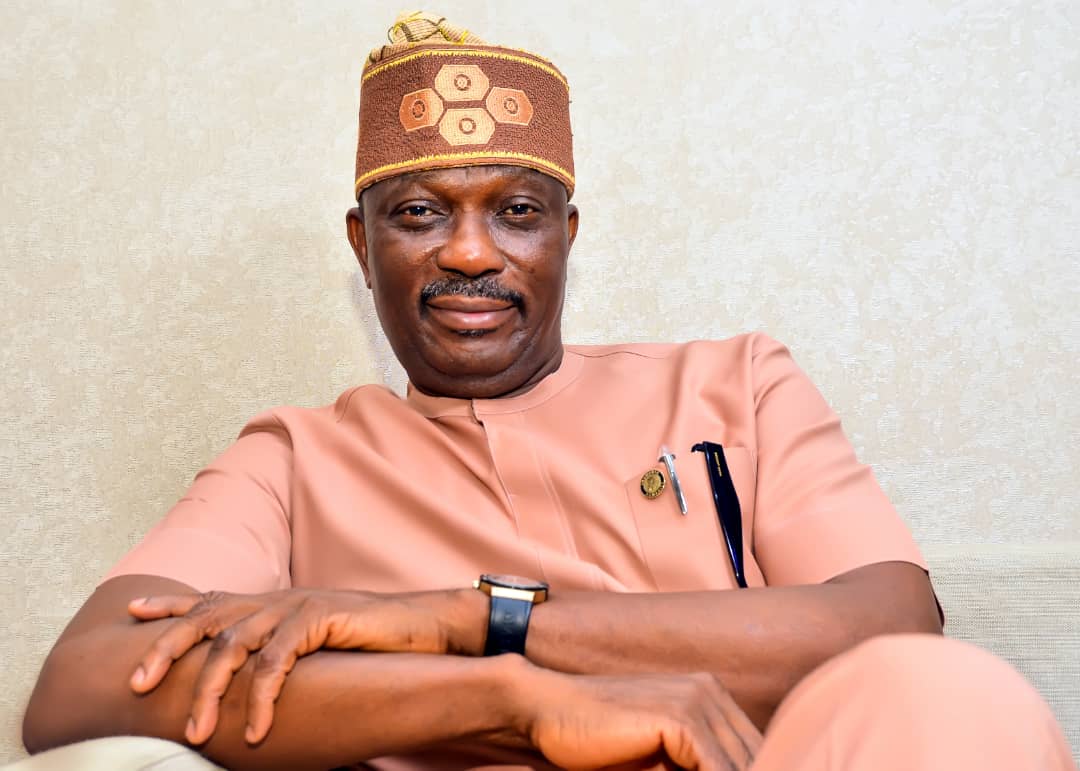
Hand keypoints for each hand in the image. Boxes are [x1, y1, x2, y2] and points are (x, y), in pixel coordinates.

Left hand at [126, 587, 483, 743]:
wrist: (423, 626)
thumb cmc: (370, 642)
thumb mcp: (315, 645)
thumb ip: (281, 652)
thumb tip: (251, 681)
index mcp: (272, 602)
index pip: (210, 599)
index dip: (170, 605)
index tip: (131, 612)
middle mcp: (277, 598)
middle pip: (206, 616)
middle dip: (166, 647)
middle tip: (137, 685)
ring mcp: (297, 605)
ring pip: (233, 641)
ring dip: (211, 689)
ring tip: (196, 730)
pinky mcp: (320, 618)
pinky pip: (277, 659)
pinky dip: (261, 696)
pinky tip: (255, 728)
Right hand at [524, 670, 760, 770]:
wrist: (548, 711)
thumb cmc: (596, 743)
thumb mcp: (659, 760)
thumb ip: (694, 765)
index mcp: (711, 697)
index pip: (754, 752)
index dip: (758, 770)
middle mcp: (710, 692)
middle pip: (753, 758)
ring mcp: (696, 701)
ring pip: (739, 766)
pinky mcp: (678, 718)